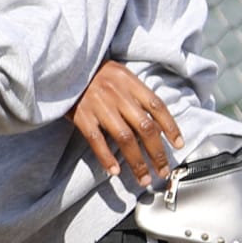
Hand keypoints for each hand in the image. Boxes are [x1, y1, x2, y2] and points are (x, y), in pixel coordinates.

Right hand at [72, 61, 179, 192]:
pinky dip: (106, 157)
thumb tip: (156, 124)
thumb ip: (136, 95)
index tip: (179, 145)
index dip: (171, 128)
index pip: (157, 107)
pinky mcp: (81, 115)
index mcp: (130, 82)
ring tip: (143, 178)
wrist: (62, 64)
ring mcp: (99, 106)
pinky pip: (96, 140)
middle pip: (145, 128)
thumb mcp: (119, 74)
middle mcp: (118, 94)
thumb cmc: (92, 71)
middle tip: (162, 171)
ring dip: (137, 162)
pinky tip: (114, 171)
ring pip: (125, 138)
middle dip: (157, 153)